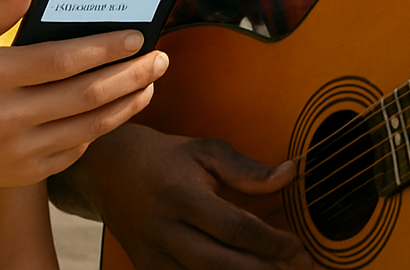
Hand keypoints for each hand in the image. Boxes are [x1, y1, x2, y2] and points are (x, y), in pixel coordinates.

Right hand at [0, 0, 167, 190]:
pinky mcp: (24, 174)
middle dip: (130, 74)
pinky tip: (118, 106)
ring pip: (88, 127)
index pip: (61, 61)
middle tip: (159, 57)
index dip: (104, 47)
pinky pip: (75, 150)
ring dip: (126, 103)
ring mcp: (16, 153)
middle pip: (85, 96)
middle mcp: (3, 119)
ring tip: (150, 81)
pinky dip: (101, 128)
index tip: (135, 34)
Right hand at [80, 123, 315, 269]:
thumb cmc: (167, 158)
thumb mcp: (206, 151)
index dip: (270, 242)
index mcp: (181, 195)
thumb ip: (248, 170)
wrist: (110, 170)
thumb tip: (291, 174)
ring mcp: (154, 256)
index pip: (234, 227)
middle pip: (222, 265)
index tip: (299, 247)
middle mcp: (165, 230)